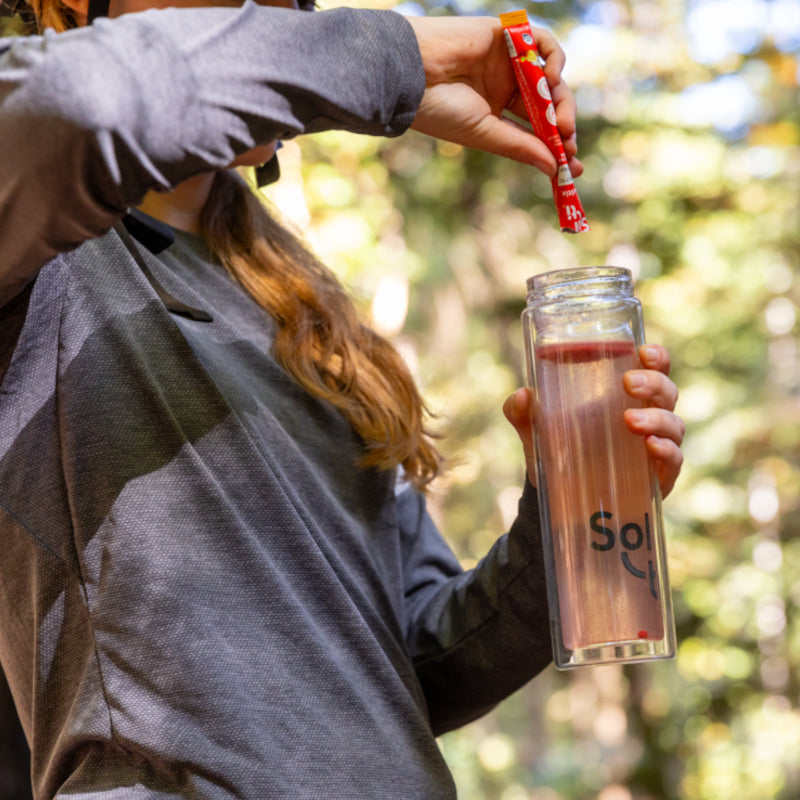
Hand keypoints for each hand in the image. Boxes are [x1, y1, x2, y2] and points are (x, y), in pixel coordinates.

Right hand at [407, 16, 581, 176]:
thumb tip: (554, 169)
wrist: (413, 73)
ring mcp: (508, 62)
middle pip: (547, 106)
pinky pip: (543, 43)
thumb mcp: (485, 134)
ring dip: (562, 100)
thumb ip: (520, 147)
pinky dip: (555, 59)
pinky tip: (551, 77)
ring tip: (561, 122)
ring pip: (550, 78)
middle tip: (569, 144)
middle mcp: (504, 87)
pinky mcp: (509, 36)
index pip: (534, 130)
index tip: (573, 167)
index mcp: (494, 113)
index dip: (557, 147)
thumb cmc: (440, 109)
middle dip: (563, 126)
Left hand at [503, 344, 684, 497]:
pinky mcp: (659, 477)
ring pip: (674, 425)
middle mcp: (649, 416)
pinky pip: (674, 460)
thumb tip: (521, 395)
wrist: (560, 498)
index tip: (644, 351)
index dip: (657, 357)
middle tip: (629, 383)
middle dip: (654, 383)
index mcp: (626, 396)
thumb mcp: (535, 429)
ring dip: (657, 418)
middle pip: (667, 392)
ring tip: (631, 420)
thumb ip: (521, 411)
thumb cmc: (558, 449)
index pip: (654, 368)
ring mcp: (656, 447)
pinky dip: (667, 451)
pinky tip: (651, 447)